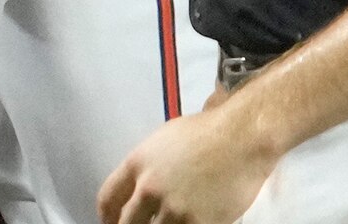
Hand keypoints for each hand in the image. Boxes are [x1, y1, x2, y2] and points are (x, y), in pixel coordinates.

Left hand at [97, 103, 280, 223]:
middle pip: (127, 222)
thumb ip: (145, 168)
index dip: (106, 216)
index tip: (110, 222)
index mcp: (136, 165)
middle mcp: (150, 189)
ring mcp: (175, 209)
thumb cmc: (203, 133)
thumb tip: (139, 187)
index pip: (107, 199)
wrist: (240, 139)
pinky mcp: (201, 222)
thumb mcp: (160, 143)